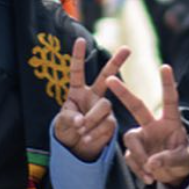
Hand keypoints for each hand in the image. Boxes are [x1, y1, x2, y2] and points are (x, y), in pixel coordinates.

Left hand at [52, 39, 130, 161]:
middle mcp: (93, 97)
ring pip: (104, 106)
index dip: (78, 56)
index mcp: (77, 92)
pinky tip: (87, 139)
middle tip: (127, 48)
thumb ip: (69, 118)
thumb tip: (81, 121)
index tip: (80, 40)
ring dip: (92, 119)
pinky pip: (107, 125)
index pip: (77, 71)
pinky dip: (96, 133)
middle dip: (117, 62)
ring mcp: (103, 109)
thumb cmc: (66, 130)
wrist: (76, 148)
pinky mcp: (110, 123)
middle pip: (106, 77)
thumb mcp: (61, 123)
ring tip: (81, 131)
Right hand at [112, 67, 188, 187]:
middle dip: (123, 93)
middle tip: (110, 78)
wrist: (173, 176)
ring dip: (139, 157)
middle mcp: (153, 125)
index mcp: (170, 121)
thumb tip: (152, 163)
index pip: (169, 100)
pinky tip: (149, 177)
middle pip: (136, 106)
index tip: (165, 67)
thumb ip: (169, 160)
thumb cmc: (183, 162)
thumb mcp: (183, 161)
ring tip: (152, 172)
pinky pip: (130, 158)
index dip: (167, 84)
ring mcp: (142, 137)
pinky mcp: (134, 151)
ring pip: (130, 139)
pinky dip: (139, 169)